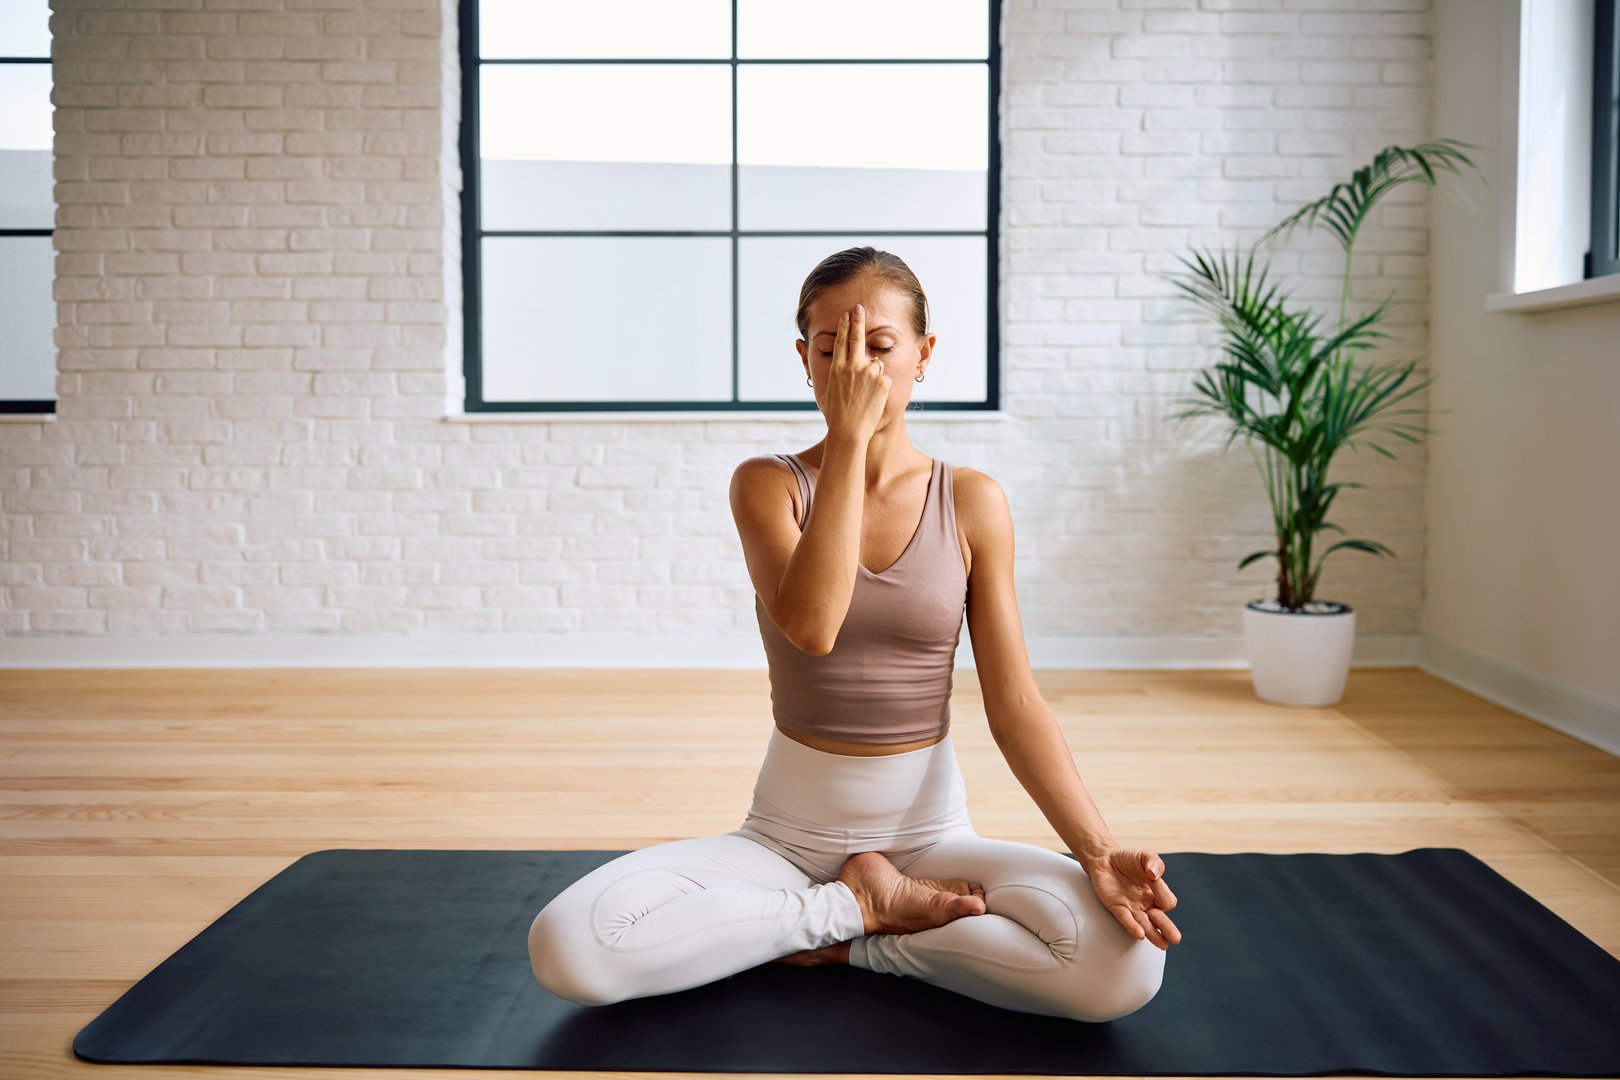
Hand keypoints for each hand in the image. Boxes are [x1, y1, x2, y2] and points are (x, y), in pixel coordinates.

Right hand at [815, 303, 889, 444]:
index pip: (842, 341)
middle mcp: (853, 366)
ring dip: (873, 374)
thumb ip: (832, 373)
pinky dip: (881, 388)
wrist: (849, 431)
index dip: (845, 326)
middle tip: (859, 307)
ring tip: (866, 395)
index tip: (847, 314)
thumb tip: (827, 358)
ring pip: (875, 365)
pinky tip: (873, 400)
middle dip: (858, 321)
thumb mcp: (827, 391)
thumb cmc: (836, 415)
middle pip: (857, 338)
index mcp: (837, 368)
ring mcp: (869, 372)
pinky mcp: (883, 381)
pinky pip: (884, 379)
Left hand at [1085, 847, 1181, 950]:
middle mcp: (1146, 903)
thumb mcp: (1145, 855)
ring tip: (1162, 945)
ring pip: (1144, 924)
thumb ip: (1154, 862)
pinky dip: (1132, 926)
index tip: (1154, 878)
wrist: (1104, 859)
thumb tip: (1154, 873)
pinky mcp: (1117, 907)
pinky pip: (1125, 919)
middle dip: (1167, 929)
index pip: (1167, 902)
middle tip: (1175, 939)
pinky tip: (1139, 933)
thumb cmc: (1128, 860)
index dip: (1163, 894)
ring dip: (1153, 934)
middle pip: (1159, 920)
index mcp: (1156, 893)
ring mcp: (1132, 907)